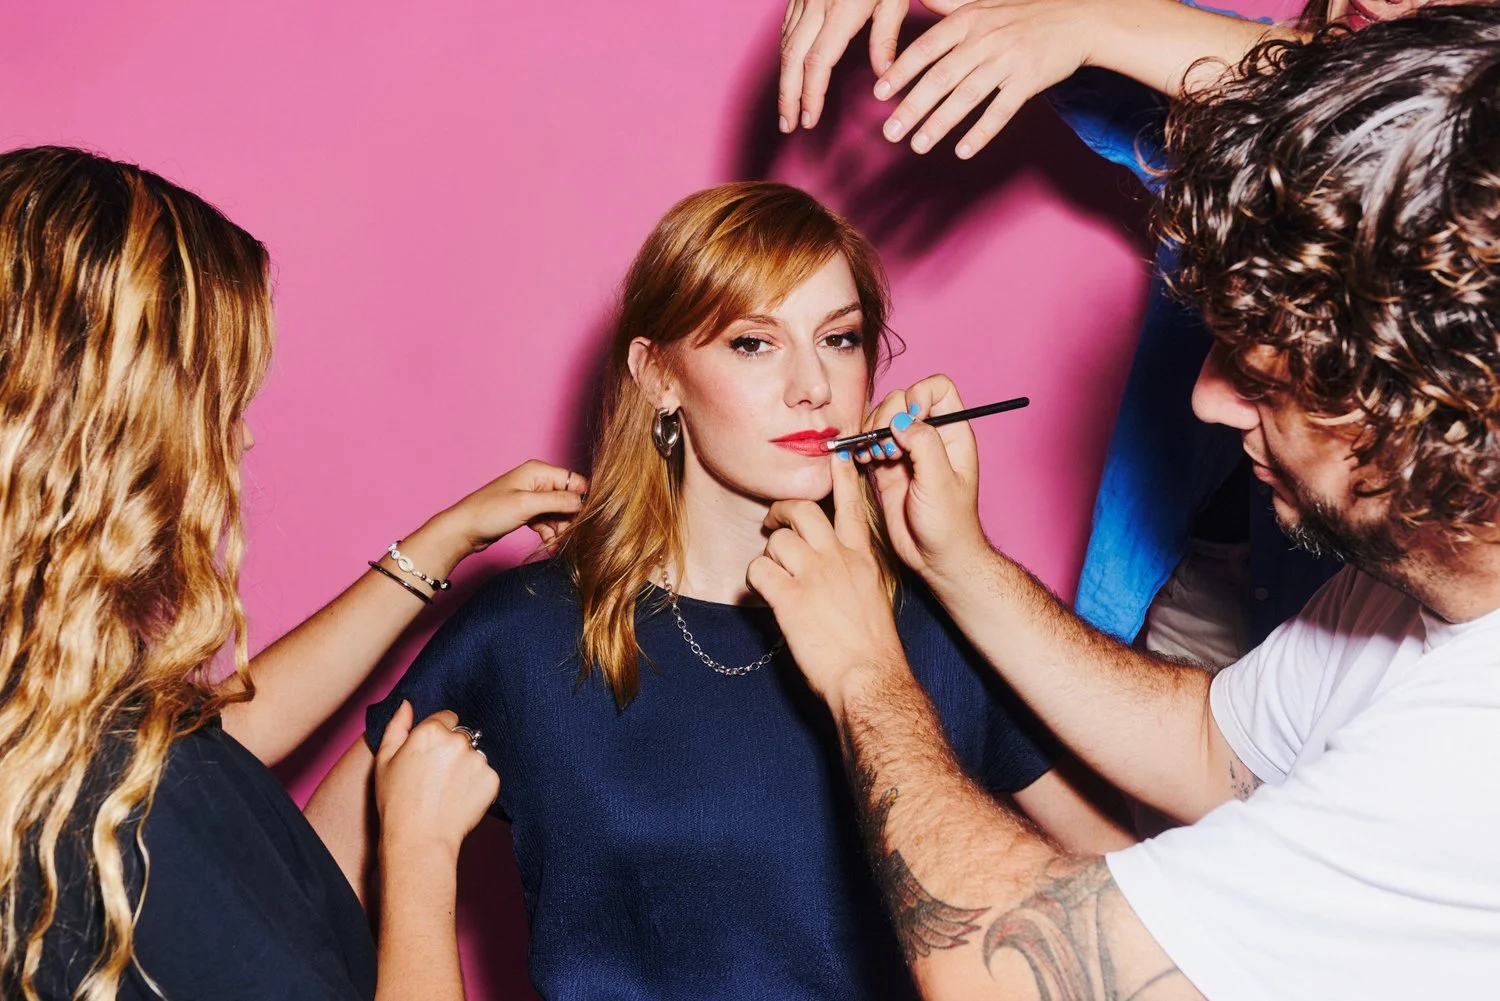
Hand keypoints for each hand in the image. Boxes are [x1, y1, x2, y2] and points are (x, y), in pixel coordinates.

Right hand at [373, 702, 500, 862]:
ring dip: (467, 766)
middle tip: (437, 777)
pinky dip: (477, 784)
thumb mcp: (384, 760)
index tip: (430, 756)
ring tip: (448, 790)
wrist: (419, 839)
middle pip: (462, 736)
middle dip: (453, 750)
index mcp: (431, 731)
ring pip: (475, 755)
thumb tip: (407, 704)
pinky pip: (486, 775)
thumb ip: (397, 726)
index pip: (447, 717)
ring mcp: (478, 760)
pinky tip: (460, 799)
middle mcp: (458, 741)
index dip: (438, 736)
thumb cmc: (396, 801)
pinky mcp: (492, 780)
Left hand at [441, 459, 587, 553]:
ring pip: (559, 513)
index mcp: (538, 471)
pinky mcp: (527, 512)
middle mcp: (537, 481)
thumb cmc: (489, 512)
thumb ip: (557, 502)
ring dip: (560, 529)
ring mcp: (532, 497)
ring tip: (555, 544)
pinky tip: (548, 545)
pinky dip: (549, 533)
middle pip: (568, 499)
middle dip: (570, 519)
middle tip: (566, 536)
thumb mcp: (527, 505)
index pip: (574, 482)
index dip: (581, 500)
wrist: (463, 530)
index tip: (583, 519)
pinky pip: (547, 521)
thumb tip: (583, 502)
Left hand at [747, 447, 906, 714]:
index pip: (850, 505)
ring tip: (774, 577)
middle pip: (802, 510)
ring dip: (769, 557)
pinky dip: (756, 582)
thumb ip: (851, 575)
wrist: (870, 677)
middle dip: (781, 511)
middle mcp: (838, 558)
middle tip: (770, 522)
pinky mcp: (789, 597)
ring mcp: (814, 575)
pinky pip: (758, 571)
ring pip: (777, 541)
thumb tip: (828, 572)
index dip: (841, 476)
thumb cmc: (873, 648)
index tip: (837, 452)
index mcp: (861, 558)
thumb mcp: (872, 599)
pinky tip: (766, 596)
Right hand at [778, 0, 913, 132]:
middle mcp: (816, 5)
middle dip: (787, 96)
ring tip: (787, 107)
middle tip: (788, 125)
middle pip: (792, 59)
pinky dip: (786, 54)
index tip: (810, 120)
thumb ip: (886, 36)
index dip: (811, 95)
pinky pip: (786, 28)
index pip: (818, 62)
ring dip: (784, 79)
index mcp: (841, 9)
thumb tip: (882, 76)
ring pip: (786, 45)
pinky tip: (789, 73)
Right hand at [861, 375, 988, 579]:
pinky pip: (869, 442)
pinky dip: (860, 446)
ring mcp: (907, 451)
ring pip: (882, 419)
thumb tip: (902, 418)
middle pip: (902, 400)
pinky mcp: (887, 467)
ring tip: (875, 457)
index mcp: (952, 433)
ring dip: (871, 432)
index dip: (919, 395)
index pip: (937, 389)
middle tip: (887, 448)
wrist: (936, 558)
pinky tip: (863, 461)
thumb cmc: (949, 525)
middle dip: (887, 417)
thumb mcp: (940, 482)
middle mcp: (929, 437)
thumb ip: (924, 444)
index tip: (909, 420)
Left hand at [875, 0, 1099, 157]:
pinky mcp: (1029, 80)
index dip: (901, 71)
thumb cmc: (1027, 12)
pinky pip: (1000, 111)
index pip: (926, 48)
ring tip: (918, 145)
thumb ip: (950, 6)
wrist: (1080, 18)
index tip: (880, 93)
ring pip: (966, 97)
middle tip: (890, 132)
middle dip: (912, 107)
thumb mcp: (985, 1)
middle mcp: (985, 39)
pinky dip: (981, 132)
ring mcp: (1008, 60)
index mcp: (970, 19)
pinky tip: (962, 151)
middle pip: (940, 78)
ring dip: (939, 124)